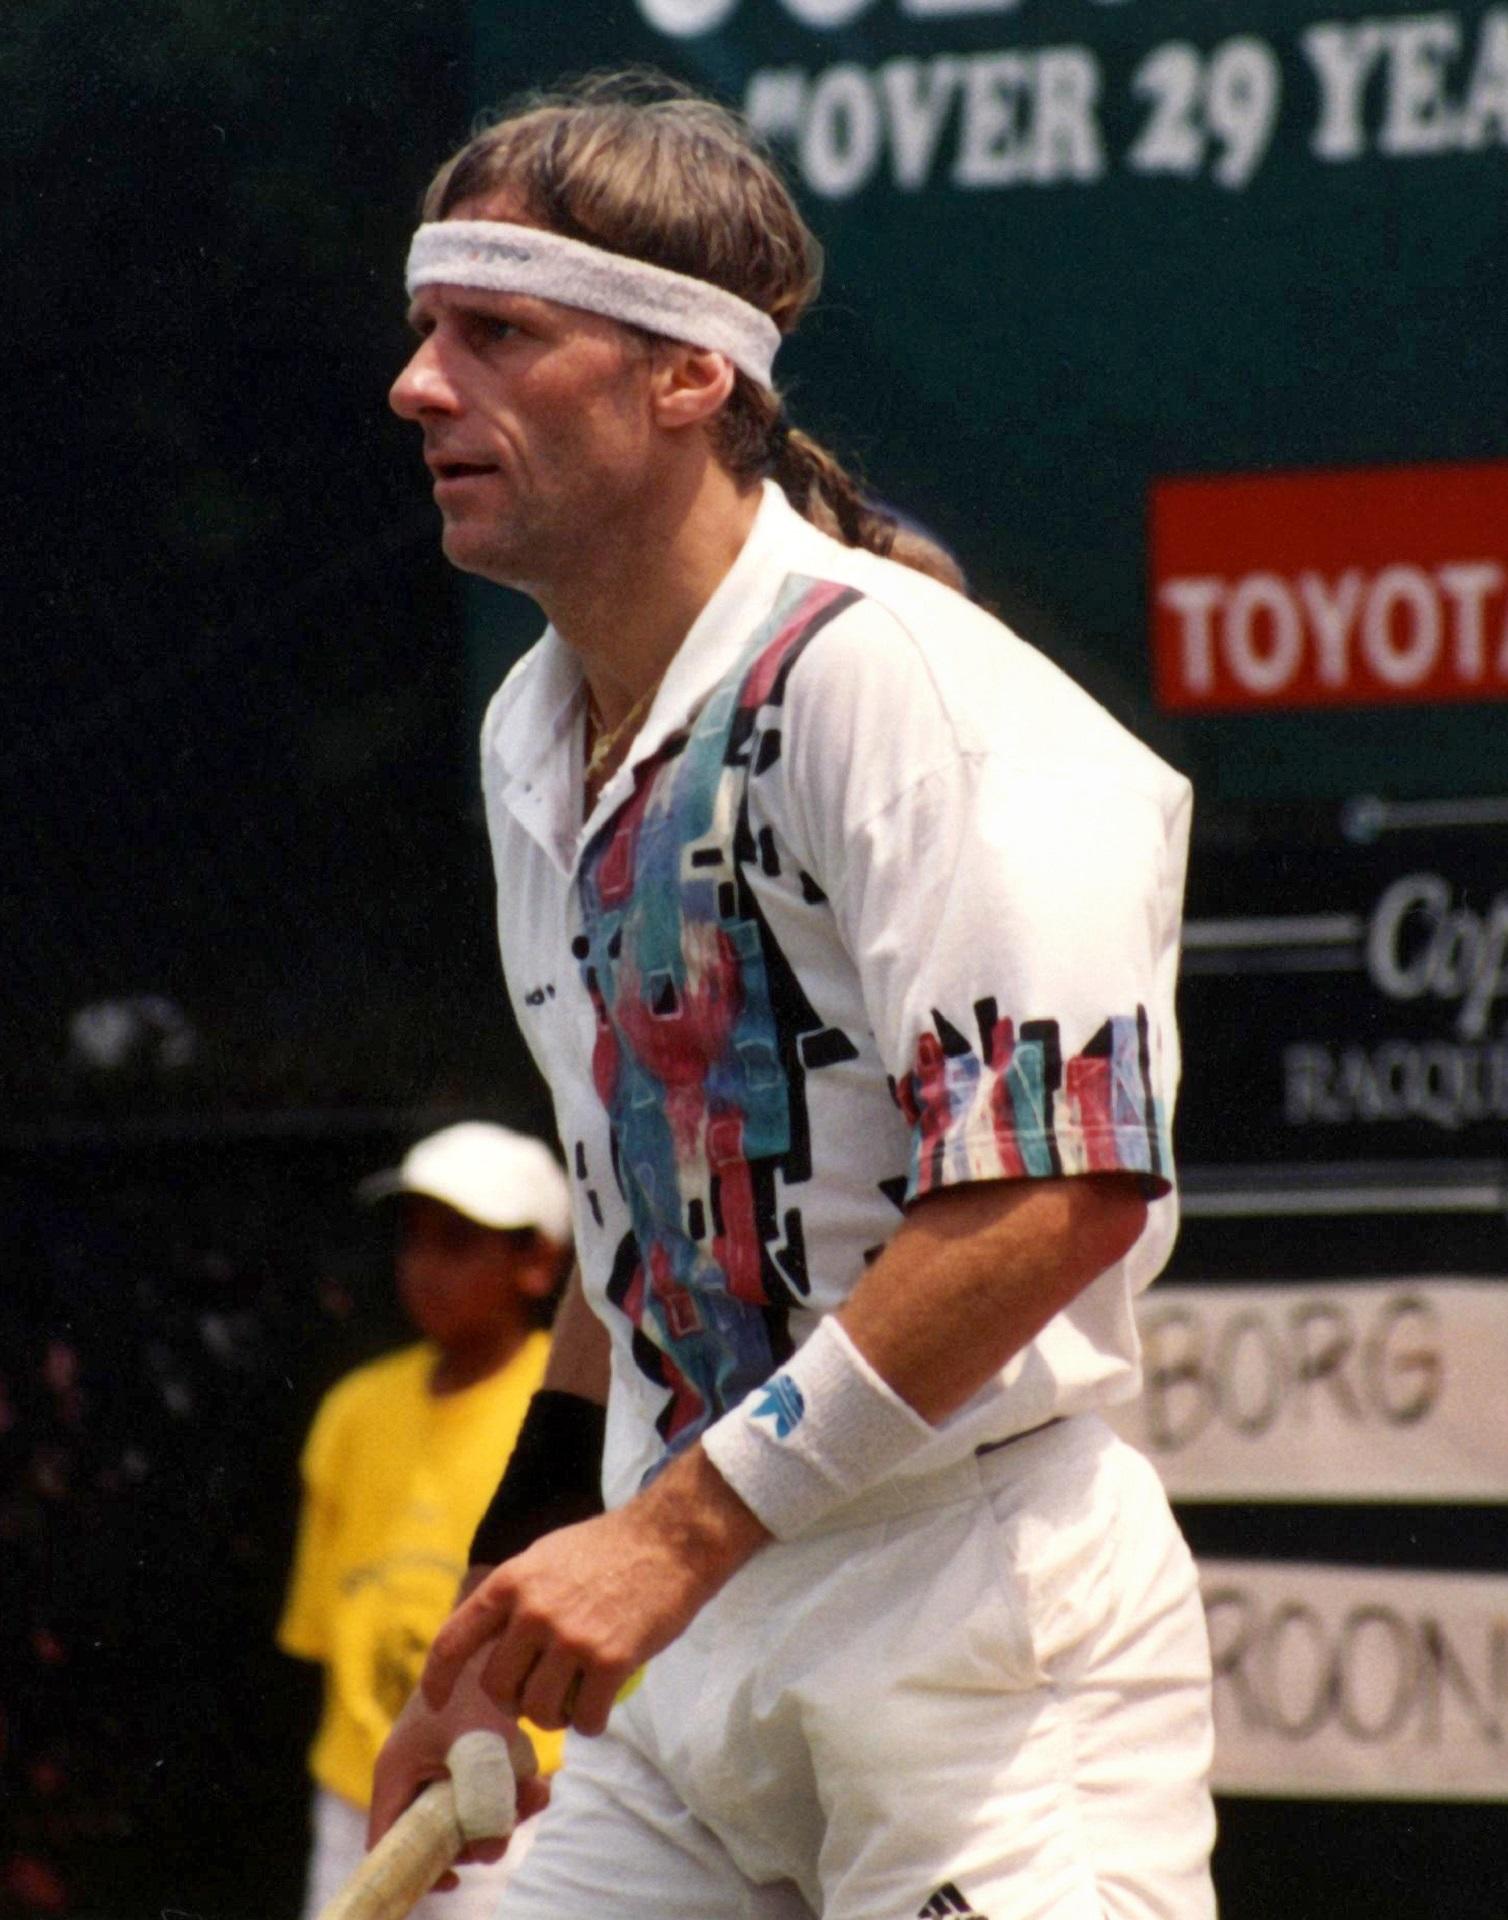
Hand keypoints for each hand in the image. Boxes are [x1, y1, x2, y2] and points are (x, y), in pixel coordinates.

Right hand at [368, 1642, 547, 1885]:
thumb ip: (483, 1803)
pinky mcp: (468, 1761)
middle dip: (479, 1837)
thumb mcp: (479, 1748)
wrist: (499, 1639)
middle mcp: (412, 1777)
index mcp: (395, 1774)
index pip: (385, 1844)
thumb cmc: (477, 1687)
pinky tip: (540, 1782)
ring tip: (538, 1792)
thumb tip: (492, 1852)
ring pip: (469, 1820)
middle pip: (435, 1839)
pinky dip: (513, 1796)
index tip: (453, 1880)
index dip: (411, 1872)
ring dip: (506, 1814)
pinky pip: (488, 1798)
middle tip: (516, 1817)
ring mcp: (440, 1770)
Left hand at [423, 1445, 768, 1736]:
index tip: (436, 1702)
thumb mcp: (545, 1557)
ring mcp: (570, 1638)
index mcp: (511, 1583)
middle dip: (515, 1702)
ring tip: (574, 1701)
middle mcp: (532, 1612)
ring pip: (539, 1711)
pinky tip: (600, 1708)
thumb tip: (489, 1642)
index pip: (453, 1640)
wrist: (671, 1539)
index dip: (438, 1679)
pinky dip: (590, 1723)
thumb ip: (515, 1598)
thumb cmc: (610, 1547)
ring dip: (555, 1717)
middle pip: (497, 1689)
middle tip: (541, 1694)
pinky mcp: (609, 1661)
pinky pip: (585, 1720)